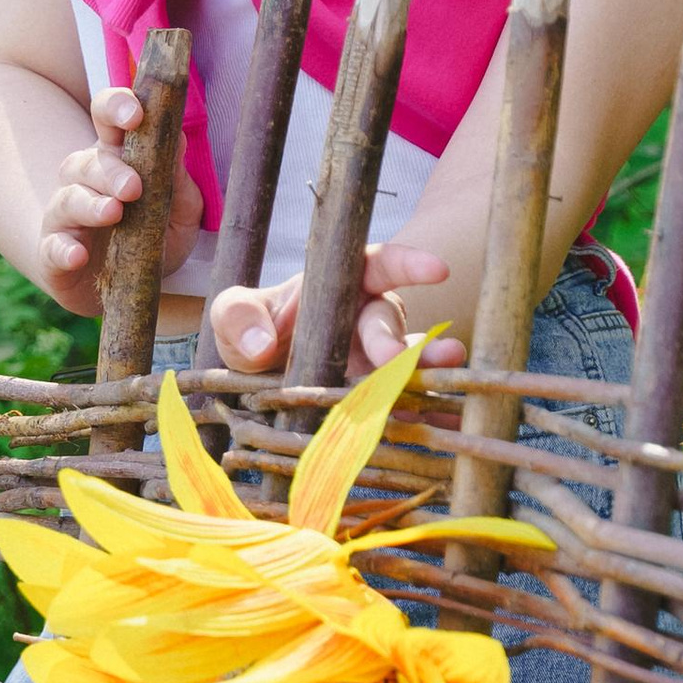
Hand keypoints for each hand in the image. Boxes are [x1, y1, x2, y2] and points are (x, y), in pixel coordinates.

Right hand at [36, 87, 201, 317]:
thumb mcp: (178, 214)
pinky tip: (77, 255)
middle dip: (111, 170)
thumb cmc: (149, 240)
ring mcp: (65, 216)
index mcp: (116, 159)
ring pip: (69, 199)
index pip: (108, 118)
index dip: (117, 107)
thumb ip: (178, 182)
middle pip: (89, 161)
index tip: (136, 114)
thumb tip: (179, 142)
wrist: (122, 291)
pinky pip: (52, 247)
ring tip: (113, 213)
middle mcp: (85, 181)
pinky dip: (63, 250)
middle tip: (133, 187)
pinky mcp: (53, 253)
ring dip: (90, 204)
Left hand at [209, 242, 465, 382]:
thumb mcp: (231, 316)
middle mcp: (364, 319)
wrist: (251, 378)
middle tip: (392, 359)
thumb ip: (238, 318)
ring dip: (427, 367)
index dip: (408, 265)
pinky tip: (442, 417)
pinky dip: (423, 407)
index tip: (437, 270)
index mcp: (337, 286)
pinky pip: (403, 399)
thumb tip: (261, 345)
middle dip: (394, 338)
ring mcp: (373, 359)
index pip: (377, 265)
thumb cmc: (250, 331)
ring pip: (406, 359)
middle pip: (388, 321)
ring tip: (450, 370)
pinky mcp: (374, 395)